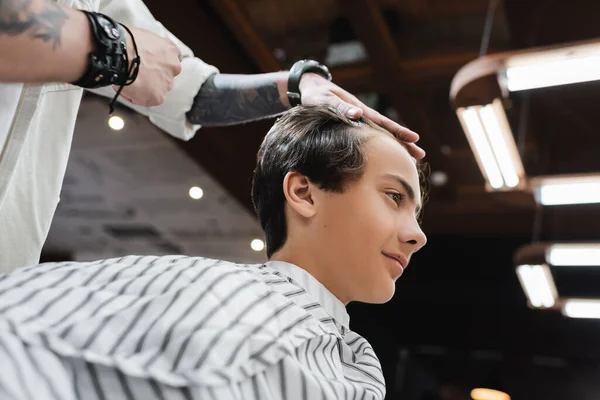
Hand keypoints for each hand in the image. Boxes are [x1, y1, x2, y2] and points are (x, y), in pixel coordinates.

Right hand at [113, 26, 181, 106]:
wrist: (119, 54)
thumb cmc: (126, 42)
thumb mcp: (144, 37)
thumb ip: (150, 48)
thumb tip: (144, 54)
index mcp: (170, 50)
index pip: (171, 59)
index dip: (159, 63)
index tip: (151, 64)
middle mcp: (173, 67)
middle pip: (165, 75)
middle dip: (153, 76)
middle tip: (138, 73)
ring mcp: (167, 83)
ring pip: (157, 89)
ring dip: (147, 87)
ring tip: (130, 80)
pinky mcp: (158, 97)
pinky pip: (147, 100)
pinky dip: (137, 97)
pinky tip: (127, 88)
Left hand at [298, 73, 424, 159]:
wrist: (310, 90)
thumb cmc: (316, 96)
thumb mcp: (325, 101)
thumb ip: (340, 107)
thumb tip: (358, 114)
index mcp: (360, 111)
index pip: (383, 123)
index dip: (398, 132)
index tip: (414, 138)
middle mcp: (364, 118)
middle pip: (388, 132)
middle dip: (404, 143)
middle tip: (420, 155)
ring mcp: (360, 123)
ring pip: (381, 136)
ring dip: (396, 147)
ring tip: (411, 159)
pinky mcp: (354, 128)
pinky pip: (371, 139)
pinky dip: (381, 148)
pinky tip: (387, 157)